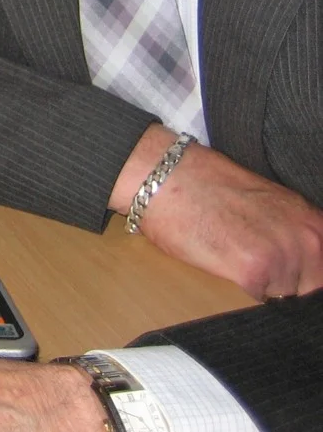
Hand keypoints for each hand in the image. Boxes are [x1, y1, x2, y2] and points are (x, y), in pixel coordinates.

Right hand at [113, 125, 322, 298]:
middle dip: (289, 285)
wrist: (167, 177)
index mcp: (312, 220)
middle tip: (256, 267)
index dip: (308, 277)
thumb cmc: (207, 184)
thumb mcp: (269, 201)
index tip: (291, 277)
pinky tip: (225, 265)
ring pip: (285, 296)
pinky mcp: (254, 271)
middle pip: (311, 288)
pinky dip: (242, 289)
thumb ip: (292, 231)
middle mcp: (307, 238)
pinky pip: (259, 299)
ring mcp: (283, 255)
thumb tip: (301, 262)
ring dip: (264, 288)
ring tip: (235, 260)